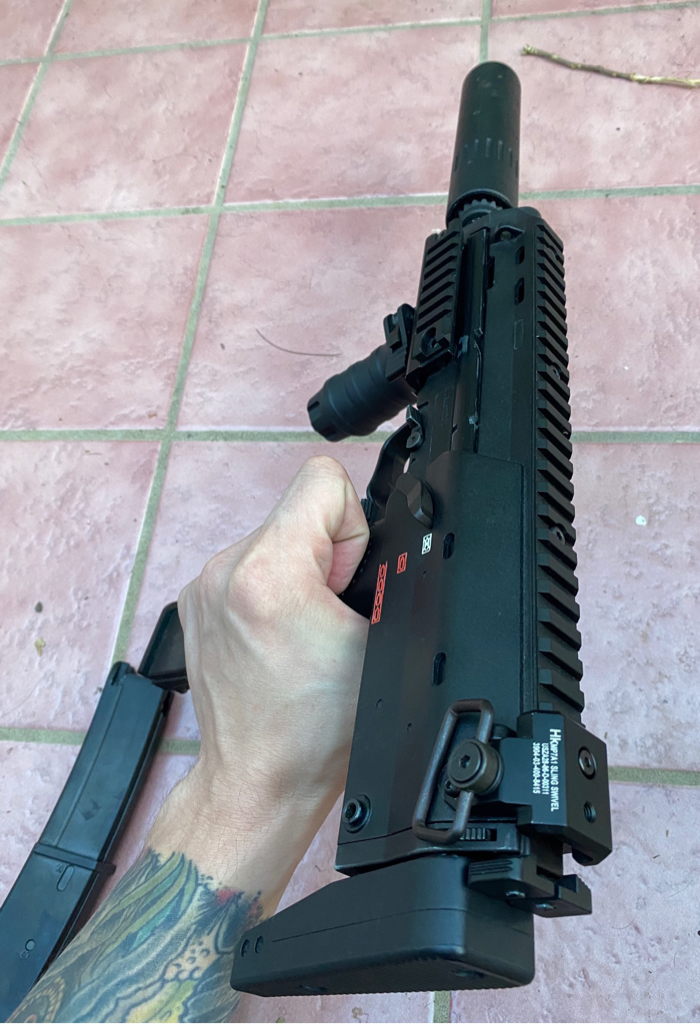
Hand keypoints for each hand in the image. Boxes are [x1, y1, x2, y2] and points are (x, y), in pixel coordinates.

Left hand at [156, 455, 369, 898]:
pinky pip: (249, 564)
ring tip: (304, 634)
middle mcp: (225, 568)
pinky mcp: (195, 602)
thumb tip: (384, 542)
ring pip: (276, 537)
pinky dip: (271, 589)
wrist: (259, 779)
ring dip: (299, 572)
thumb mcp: (377, 641)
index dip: (354, 528)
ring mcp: (204, 585)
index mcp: (270, 571)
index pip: (324, 479)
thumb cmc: (314, 729)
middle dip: (329, 555)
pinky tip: (279, 638)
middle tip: (329, 617)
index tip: (347, 582)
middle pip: (300, 509)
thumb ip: (381, 576)